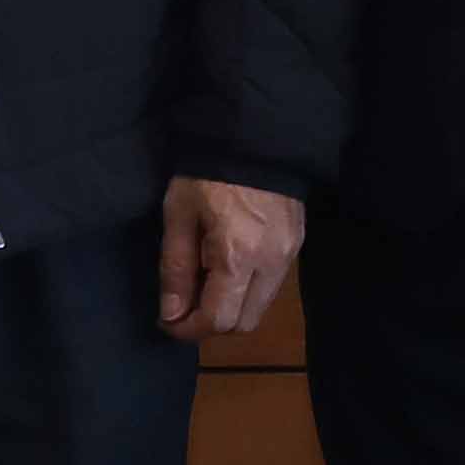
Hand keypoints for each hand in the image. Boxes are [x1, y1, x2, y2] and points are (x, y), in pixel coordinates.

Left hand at [163, 178, 305, 341]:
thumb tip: (171, 315)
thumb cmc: (207, 173)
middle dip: (212, 323)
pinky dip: (247, 289)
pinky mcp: (298, 245)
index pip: (218, 319)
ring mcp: (290, 255)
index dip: (189, 329)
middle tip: (186, 303)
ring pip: (260, 307)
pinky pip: (271, 286)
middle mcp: (271, 263)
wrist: (256, 135)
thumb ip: (176, 268)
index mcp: (238, 256)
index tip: (167, 321)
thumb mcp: (179, 214)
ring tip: (206, 280)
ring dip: (231, 307)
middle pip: (244, 323)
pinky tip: (228, 264)